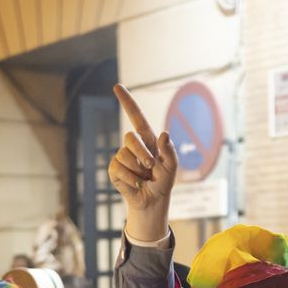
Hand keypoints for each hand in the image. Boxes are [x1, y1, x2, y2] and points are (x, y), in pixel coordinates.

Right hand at [108, 84, 177, 242]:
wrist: (152, 201)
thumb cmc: (163, 182)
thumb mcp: (172, 167)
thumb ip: (170, 152)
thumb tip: (164, 133)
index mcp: (148, 139)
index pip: (136, 117)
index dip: (127, 101)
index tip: (116, 86)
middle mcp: (133, 145)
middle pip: (130, 137)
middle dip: (142, 153)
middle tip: (151, 167)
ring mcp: (122, 157)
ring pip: (125, 156)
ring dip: (138, 170)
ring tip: (144, 178)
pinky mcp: (114, 170)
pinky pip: (119, 169)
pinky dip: (130, 179)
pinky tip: (135, 184)